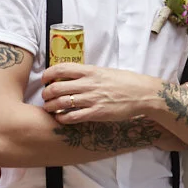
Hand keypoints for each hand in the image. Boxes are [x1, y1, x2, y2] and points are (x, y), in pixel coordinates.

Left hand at [42, 62, 160, 123]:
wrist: (142, 94)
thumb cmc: (126, 82)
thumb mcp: (105, 72)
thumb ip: (89, 74)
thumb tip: (74, 75)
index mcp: (90, 71)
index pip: (61, 68)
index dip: (48, 74)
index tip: (44, 79)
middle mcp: (88, 84)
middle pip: (57, 87)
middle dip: (46, 93)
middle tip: (45, 97)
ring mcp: (92, 99)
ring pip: (61, 102)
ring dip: (51, 106)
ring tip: (49, 108)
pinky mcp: (97, 113)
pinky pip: (73, 116)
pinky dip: (62, 118)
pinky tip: (60, 118)